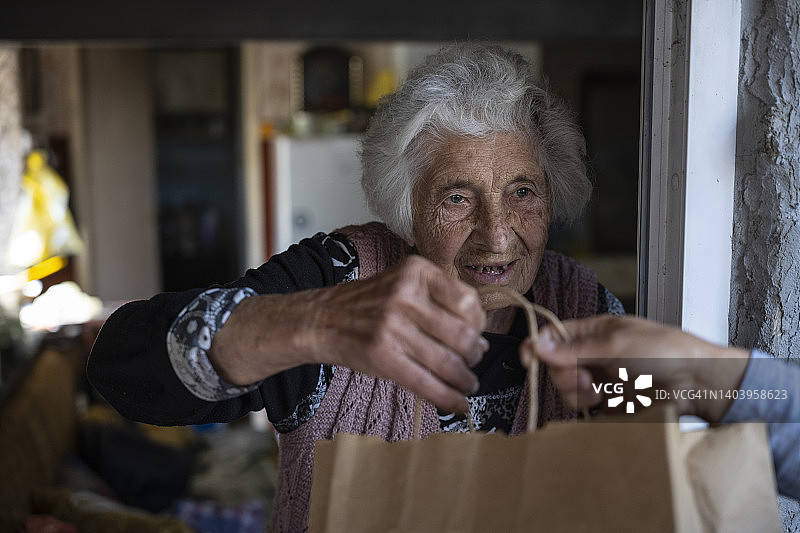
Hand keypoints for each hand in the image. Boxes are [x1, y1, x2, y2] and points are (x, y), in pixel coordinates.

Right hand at [212, 255, 487, 412]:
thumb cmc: (368, 306)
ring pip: (448, 362)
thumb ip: (439, 302)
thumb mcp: (402, 284)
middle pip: (462, 334)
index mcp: (416, 271)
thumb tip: (481, 340)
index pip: (468, 301)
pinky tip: (457, 404)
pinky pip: (427, 383)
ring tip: (467, 386)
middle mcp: (405, 294)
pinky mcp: (382, 355)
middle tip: (471, 365)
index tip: (476, 337)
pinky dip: (448, 398)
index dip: (478, 325)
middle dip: (473, 356)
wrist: (320, 320)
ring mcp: (392, 324)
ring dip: (465, 380)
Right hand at [524, 315, 749, 421]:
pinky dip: (593, 409)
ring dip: (581, 393)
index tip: (528, 359)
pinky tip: (611, 403)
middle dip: (567, 374)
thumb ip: (575, 349)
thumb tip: (538, 345)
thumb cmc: (667, 351)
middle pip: (556, 367)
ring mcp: (601, 380)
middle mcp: (593, 355)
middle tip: (587, 377)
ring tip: (604, 392)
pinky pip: (586, 410)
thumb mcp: (617, 344)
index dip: (538, 346)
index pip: (554, 336)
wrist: (699, 384)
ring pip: (568, 390)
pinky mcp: (610, 403)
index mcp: (594, 331)